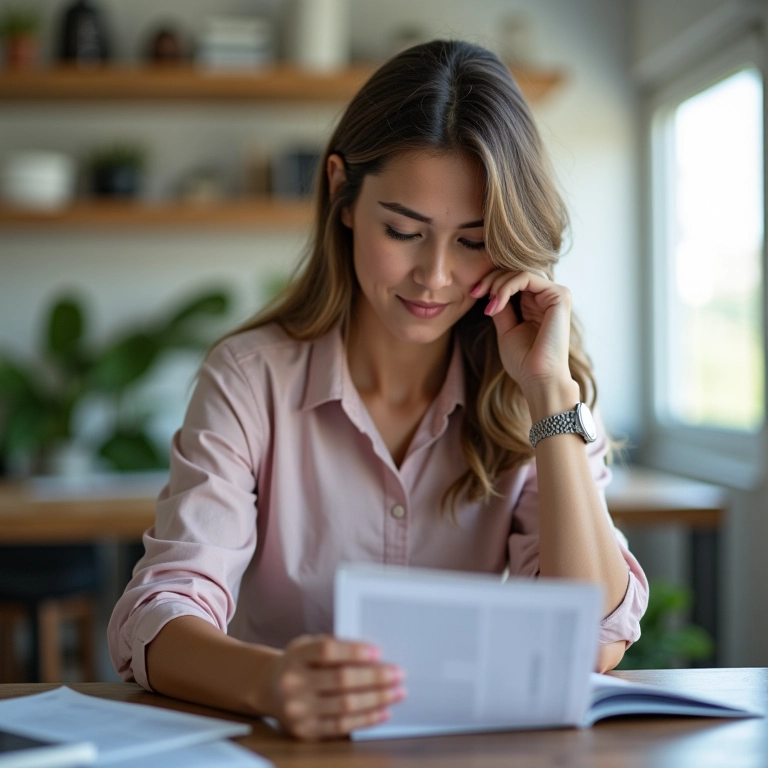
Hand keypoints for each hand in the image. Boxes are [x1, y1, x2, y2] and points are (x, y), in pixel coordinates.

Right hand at [267, 634, 405, 740]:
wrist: (269, 688)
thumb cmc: (299, 662)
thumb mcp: (308, 645)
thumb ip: (335, 646)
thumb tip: (374, 655)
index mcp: (296, 655)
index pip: (327, 650)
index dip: (354, 651)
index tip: (378, 652)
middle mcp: (294, 683)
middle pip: (341, 679)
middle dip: (375, 677)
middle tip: (398, 673)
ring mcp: (298, 710)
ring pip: (345, 705)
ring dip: (377, 698)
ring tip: (398, 692)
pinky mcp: (306, 731)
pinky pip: (342, 726)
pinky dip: (367, 719)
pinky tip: (384, 711)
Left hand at [470, 270, 572, 395]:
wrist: (537, 378)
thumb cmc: (523, 360)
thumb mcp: (506, 328)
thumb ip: (501, 306)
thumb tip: (489, 289)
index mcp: (538, 303)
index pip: (513, 280)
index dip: (491, 282)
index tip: (473, 294)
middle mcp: (548, 296)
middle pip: (516, 271)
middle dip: (491, 279)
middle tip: (475, 293)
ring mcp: (556, 295)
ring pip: (519, 272)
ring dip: (497, 285)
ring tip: (488, 305)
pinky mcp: (560, 295)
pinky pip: (526, 277)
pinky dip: (506, 287)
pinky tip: (497, 305)